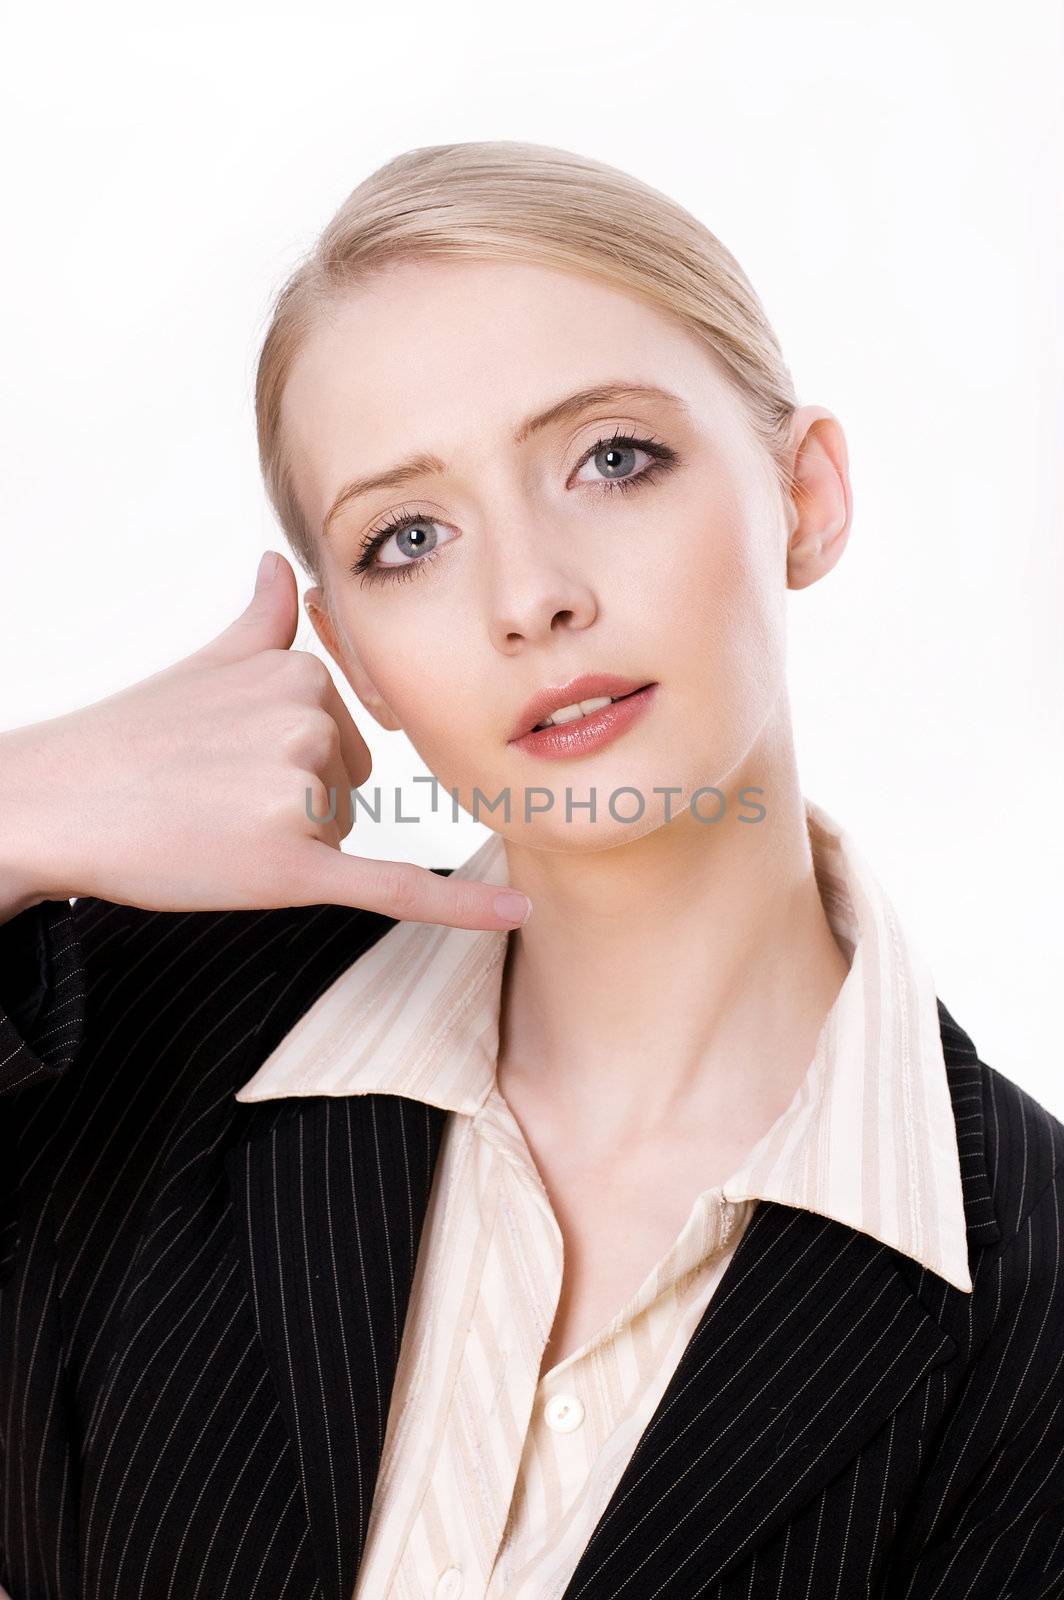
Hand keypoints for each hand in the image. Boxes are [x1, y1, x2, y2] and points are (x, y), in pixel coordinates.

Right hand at [0, 552, 530, 930]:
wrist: (58, 801)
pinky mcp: (292, 865)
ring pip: (341, 832)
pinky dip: (462, 906)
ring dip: (287, 840)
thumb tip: (279, 563)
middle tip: (212, 794)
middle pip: (349, 785)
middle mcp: (308, 722)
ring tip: (211, 820)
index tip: (230, 758)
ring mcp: (300, 793)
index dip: (290, 759)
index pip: (344, 733)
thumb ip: (260, 620)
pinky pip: (397, 887)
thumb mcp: (205, 663)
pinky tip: (515, 912)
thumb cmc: (132, 737)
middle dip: (292, 801)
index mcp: (300, 672)